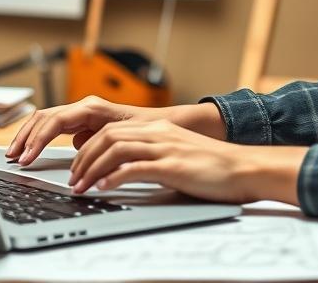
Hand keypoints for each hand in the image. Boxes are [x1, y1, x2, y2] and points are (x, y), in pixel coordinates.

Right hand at [5, 96, 168, 165]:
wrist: (162, 125)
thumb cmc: (146, 129)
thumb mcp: (122, 137)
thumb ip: (98, 141)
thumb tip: (78, 150)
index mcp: (91, 108)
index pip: (54, 122)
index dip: (37, 141)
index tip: (27, 159)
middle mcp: (83, 108)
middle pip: (43, 118)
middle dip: (25, 137)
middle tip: (12, 157)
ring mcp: (81, 114)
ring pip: (45, 121)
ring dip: (28, 137)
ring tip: (15, 154)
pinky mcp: (81, 123)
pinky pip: (53, 128)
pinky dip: (39, 138)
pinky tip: (31, 151)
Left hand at [67, 118, 307, 204]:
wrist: (245, 168)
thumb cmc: (214, 167)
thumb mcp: (177, 154)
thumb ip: (152, 156)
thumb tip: (123, 170)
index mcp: (158, 129)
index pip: (111, 131)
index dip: (89, 148)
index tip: (78, 167)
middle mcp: (158, 133)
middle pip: (107, 136)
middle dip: (84, 158)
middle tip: (73, 179)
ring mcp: (165, 148)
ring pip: (116, 150)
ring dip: (92, 169)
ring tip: (81, 187)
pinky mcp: (173, 166)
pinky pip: (135, 168)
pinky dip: (114, 177)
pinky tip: (104, 189)